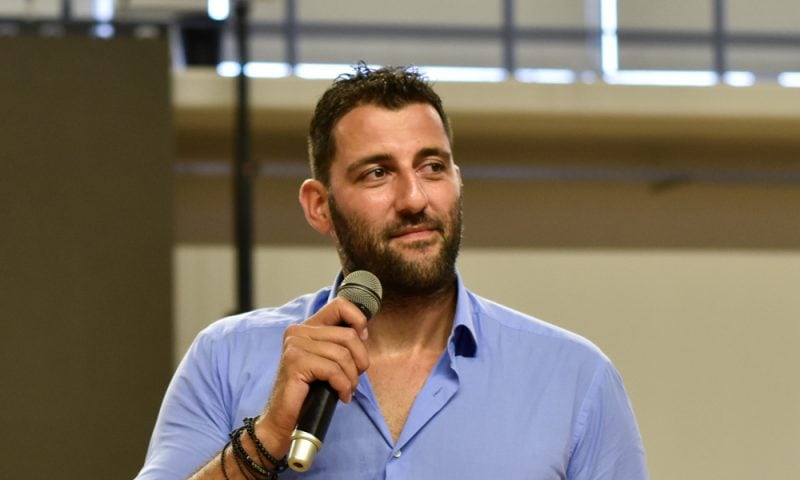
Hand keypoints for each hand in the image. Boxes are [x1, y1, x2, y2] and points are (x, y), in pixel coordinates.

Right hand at [255, 297, 370, 454]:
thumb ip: (339, 344)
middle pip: (348, 335)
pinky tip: (341, 396)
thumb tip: (363, 332)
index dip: (358, 320)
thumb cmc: (307, 393)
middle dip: (359, 360)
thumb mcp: (326, 362)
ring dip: (352, 377)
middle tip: (353, 378)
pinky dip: (343, 386)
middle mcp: (298, 331)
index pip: (340, 305)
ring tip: (346, 389)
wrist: (282, 420)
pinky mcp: (295, 362)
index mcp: (306, 327)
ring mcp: (295, 345)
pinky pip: (334, 370)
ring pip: (343, 355)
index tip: (362, 341)